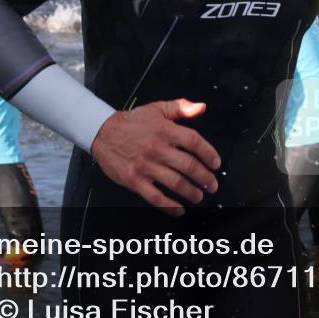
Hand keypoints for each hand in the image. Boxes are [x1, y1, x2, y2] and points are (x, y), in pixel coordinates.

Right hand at [91, 99, 220, 215]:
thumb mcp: (158, 108)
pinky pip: (155, 197)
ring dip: (191, 192)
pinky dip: (169, 206)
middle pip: (188, 165)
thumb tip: (201, 108)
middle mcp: (157, 148)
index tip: (216, 163)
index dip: (209, 154)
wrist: (102, 132)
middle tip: (212, 185)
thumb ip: (181, 107)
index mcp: (165, 130)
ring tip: (199, 196)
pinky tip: (179, 209)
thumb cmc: (131, 122)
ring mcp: (145, 166)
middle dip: (205, 178)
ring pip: (175, 183)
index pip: (194, 142)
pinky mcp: (134, 180)